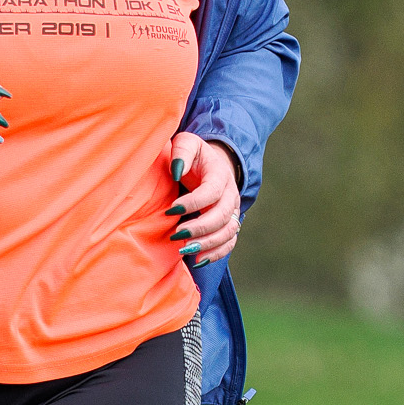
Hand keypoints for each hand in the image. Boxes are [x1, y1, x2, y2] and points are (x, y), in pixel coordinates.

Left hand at [167, 133, 241, 267]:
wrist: (210, 166)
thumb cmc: (193, 156)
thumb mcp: (186, 143)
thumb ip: (181, 151)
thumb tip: (176, 170)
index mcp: (220, 174)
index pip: (212, 191)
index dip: (194, 202)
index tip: (171, 209)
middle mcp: (230, 194)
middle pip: (222, 215)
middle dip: (200, 228)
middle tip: (177, 235)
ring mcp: (232, 211)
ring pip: (228, 232)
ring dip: (208, 244)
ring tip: (184, 249)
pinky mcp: (229, 224)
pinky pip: (229, 243)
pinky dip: (216, 254)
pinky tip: (197, 260)